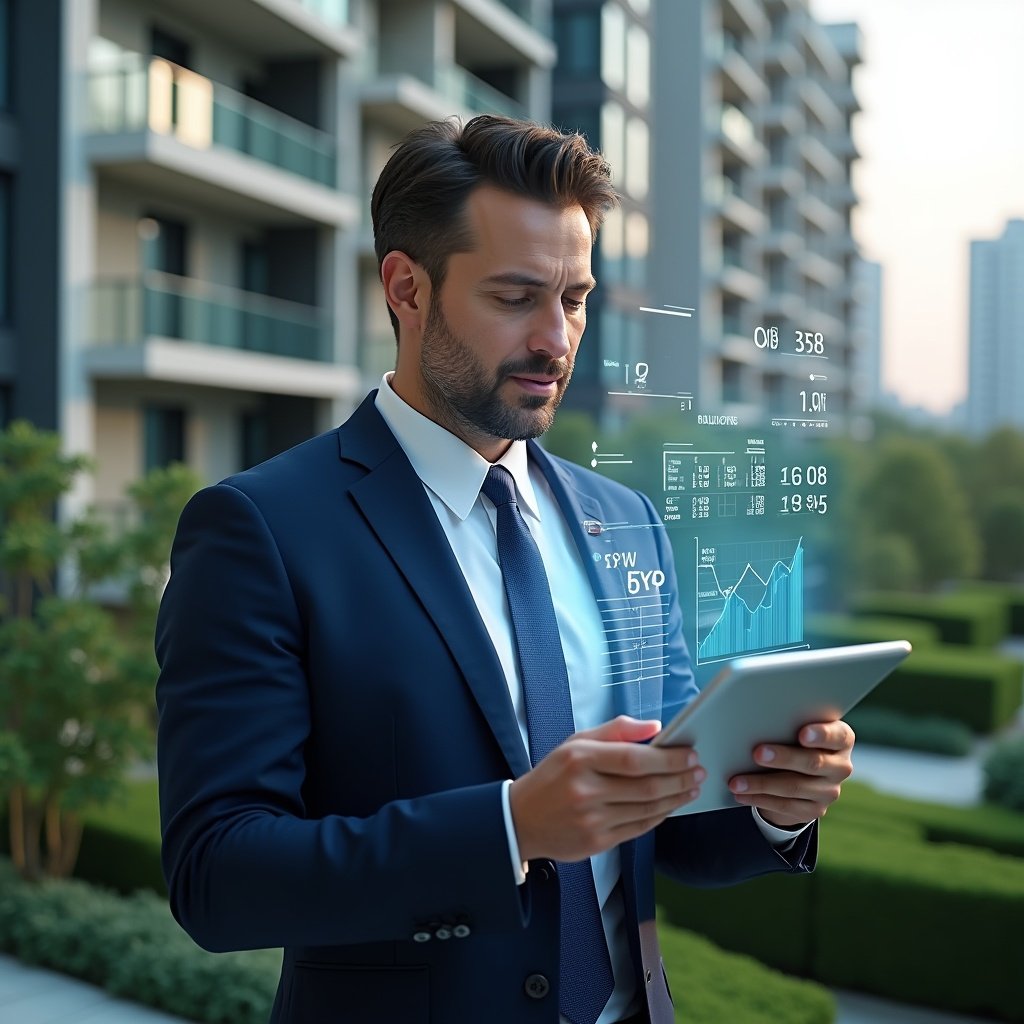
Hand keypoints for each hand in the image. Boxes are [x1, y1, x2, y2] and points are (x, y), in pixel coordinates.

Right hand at [508, 716, 704, 862]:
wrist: (521, 819)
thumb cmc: (554, 775)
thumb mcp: (575, 742)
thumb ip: (616, 731)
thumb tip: (655, 727)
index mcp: (580, 759)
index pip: (634, 759)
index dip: (668, 758)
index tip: (690, 754)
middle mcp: (585, 790)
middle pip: (646, 786)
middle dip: (680, 779)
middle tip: (699, 771)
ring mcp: (591, 819)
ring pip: (647, 809)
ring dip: (676, 798)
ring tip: (692, 788)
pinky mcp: (596, 842)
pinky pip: (638, 828)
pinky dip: (660, 816)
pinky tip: (670, 806)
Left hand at [728, 720, 854, 828]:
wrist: (800, 772)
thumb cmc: (793, 737)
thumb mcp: (796, 726)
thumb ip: (788, 722)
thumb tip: (753, 717)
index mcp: (842, 739)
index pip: (838, 735)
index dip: (821, 735)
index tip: (802, 734)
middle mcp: (841, 766)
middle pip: (813, 762)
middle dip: (783, 758)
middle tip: (757, 753)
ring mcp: (830, 791)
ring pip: (794, 787)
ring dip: (761, 784)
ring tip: (736, 781)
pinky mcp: (815, 809)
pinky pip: (786, 806)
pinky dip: (759, 799)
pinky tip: (741, 794)